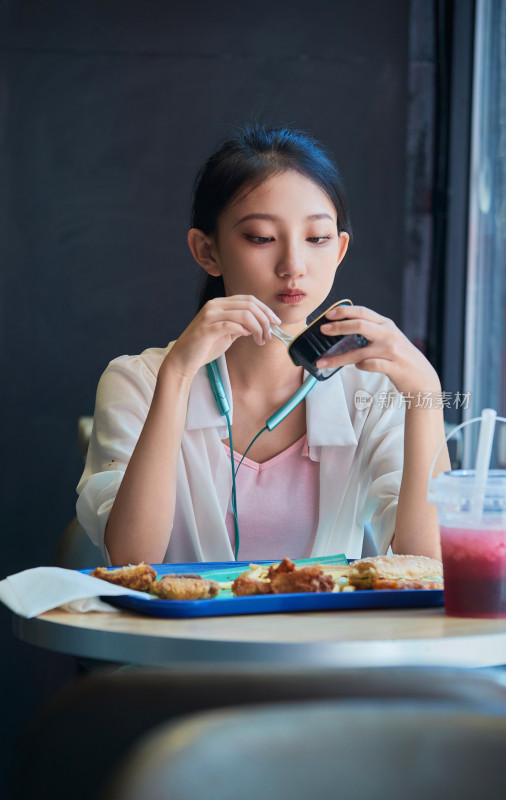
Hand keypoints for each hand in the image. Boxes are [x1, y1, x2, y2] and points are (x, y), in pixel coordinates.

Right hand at [161, 295, 280, 381]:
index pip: (248, 300)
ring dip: (258, 328)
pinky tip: (249, 337)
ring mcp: (209, 316)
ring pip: (243, 314)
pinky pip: (231, 325)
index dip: (265, 310)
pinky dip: (244, 330)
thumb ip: (240, 326)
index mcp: (220, 304)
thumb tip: (259, 325)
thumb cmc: (204, 347)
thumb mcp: (227, 334)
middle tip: (270, 334)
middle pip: (249, 305)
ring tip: (261, 340)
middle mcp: (214, 305)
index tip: (276, 322)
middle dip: (265, 319)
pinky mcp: (206, 329)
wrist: (183, 360)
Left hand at [316, 305, 440, 394]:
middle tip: (322, 330)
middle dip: (338, 327)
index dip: (344, 311)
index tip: (327, 314)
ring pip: (359, 351)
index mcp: (386, 325)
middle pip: (360, 325)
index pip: (362, 311)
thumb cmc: (400, 359)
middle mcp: (389, 334)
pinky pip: (369, 365)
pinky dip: (359, 366)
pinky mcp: (393, 367)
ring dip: (337, 358)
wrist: (423, 378)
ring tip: (322, 362)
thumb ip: (371, 333)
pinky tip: (357, 367)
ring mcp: (392, 351)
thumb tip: (343, 331)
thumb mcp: (388, 340)